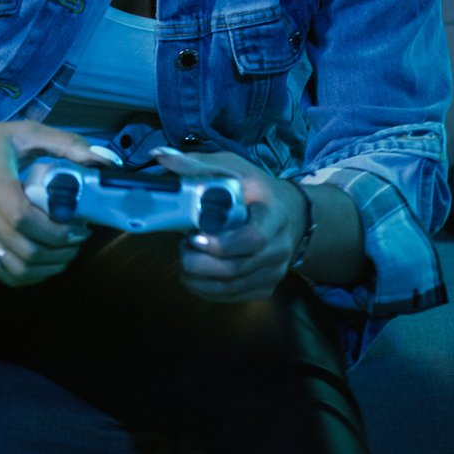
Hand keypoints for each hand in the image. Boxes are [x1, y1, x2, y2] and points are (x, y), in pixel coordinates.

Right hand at [0, 116, 100, 286]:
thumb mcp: (20, 132)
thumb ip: (63, 143)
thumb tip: (102, 161)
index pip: (23, 218)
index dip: (56, 230)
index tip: (78, 225)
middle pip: (24, 249)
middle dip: (60, 251)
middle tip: (78, 238)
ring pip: (15, 268)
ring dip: (48, 267)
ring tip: (65, 252)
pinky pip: (2, 274)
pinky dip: (29, 275)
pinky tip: (45, 262)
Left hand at [152, 147, 305, 303]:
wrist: (293, 214)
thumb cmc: (257, 190)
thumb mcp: (233, 168)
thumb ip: (198, 164)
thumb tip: (160, 156)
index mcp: (272, 215)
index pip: (253, 239)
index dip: (221, 245)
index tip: (195, 238)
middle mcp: (278, 247)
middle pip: (236, 270)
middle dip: (199, 263)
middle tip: (184, 247)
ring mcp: (274, 271)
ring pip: (231, 288)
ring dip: (199, 278)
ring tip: (187, 258)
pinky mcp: (266, 286)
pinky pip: (233, 297)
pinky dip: (208, 290)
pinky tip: (196, 275)